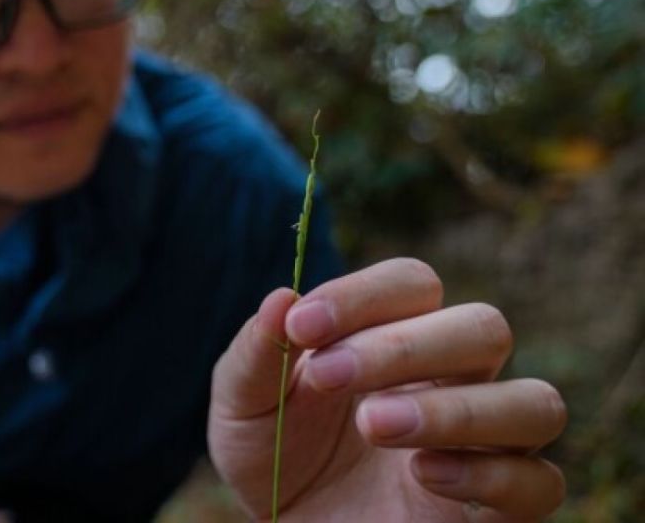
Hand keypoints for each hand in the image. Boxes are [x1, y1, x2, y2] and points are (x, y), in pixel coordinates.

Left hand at [208, 258, 566, 522]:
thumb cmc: (271, 455)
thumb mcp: (243, 406)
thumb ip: (256, 354)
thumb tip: (281, 298)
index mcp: (395, 336)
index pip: (413, 283)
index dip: (362, 294)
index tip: (300, 326)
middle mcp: (453, 380)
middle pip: (483, 327)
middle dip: (403, 346)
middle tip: (327, 377)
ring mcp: (482, 444)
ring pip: (535, 403)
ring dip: (456, 408)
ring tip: (373, 424)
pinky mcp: (496, 509)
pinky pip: (540, 483)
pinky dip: (487, 473)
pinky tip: (420, 474)